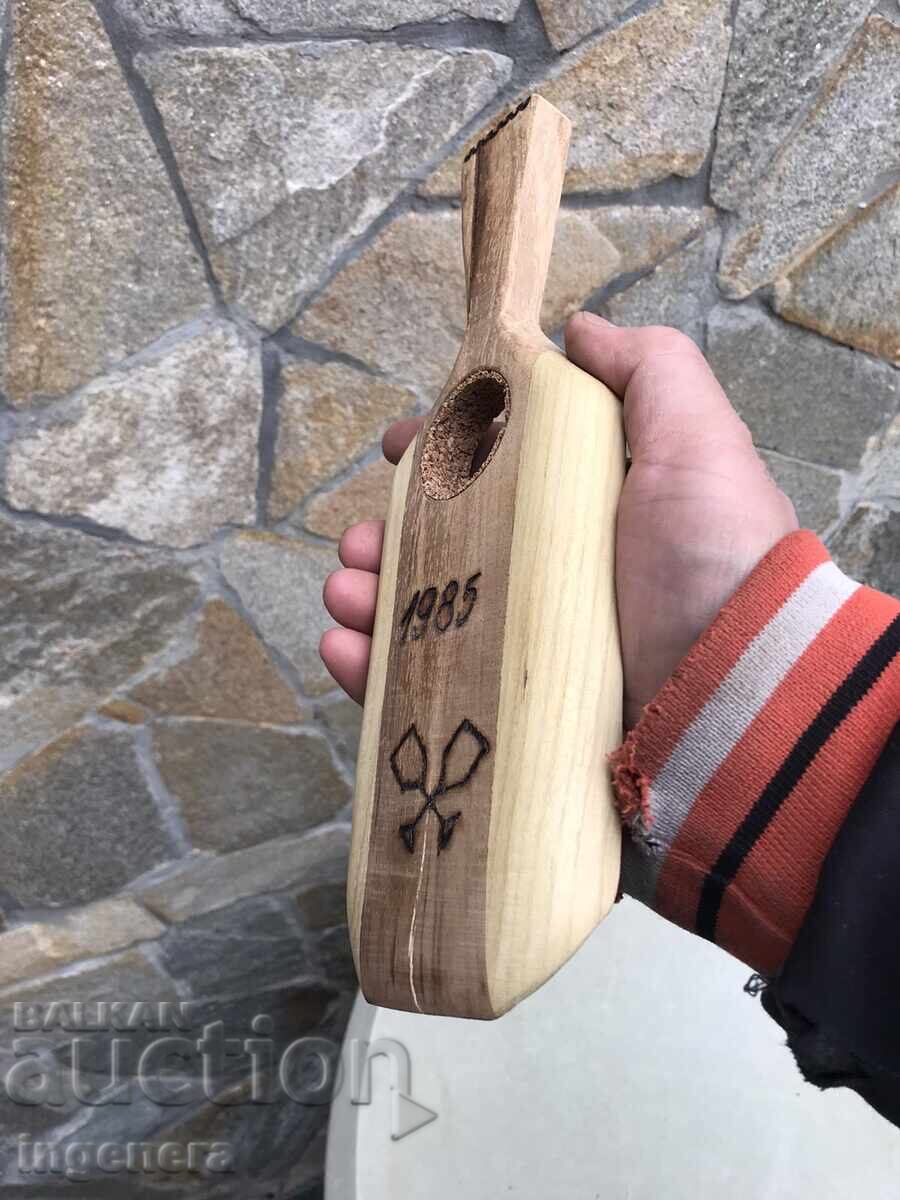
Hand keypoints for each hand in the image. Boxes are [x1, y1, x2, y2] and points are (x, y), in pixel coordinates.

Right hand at [321, 318, 797, 727]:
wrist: (735, 691)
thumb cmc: (712, 555)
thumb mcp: (696, 438)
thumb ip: (648, 369)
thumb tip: (578, 330)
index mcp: (583, 509)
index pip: (493, 471)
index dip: (439, 454)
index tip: (400, 447)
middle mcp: (552, 575)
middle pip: (443, 546)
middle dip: (386, 533)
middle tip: (360, 542)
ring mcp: (527, 649)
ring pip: (421, 617)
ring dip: (367, 596)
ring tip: (345, 595)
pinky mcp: (508, 714)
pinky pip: (423, 691)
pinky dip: (370, 671)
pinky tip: (343, 650)